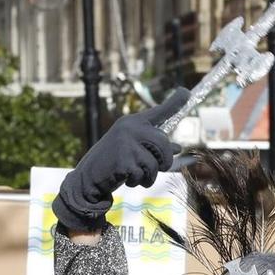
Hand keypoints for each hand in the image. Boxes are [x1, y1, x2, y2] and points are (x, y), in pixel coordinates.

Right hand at [53, 88, 187, 233]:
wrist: (88, 177)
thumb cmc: (113, 162)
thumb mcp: (134, 150)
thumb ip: (154, 147)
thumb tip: (179, 148)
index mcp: (133, 122)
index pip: (159, 111)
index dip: (175, 102)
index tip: (186, 92)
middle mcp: (130, 128)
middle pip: (163, 143)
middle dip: (165, 161)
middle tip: (159, 168)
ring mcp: (126, 143)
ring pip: (155, 164)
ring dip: (149, 175)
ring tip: (134, 173)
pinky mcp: (124, 161)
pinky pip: (144, 176)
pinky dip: (138, 182)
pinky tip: (124, 178)